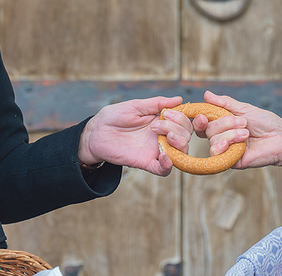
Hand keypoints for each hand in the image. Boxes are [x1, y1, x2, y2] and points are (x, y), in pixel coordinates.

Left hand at [78, 96, 192, 175]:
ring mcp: (155, 150)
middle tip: (157, 125)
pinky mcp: (146, 163)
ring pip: (180, 153)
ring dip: (179, 144)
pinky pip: (164, 170)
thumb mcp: (136, 105)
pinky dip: (168, 165)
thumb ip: (157, 103)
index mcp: (162, 122)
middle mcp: (162, 137)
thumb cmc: (114, 117)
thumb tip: (179, 99)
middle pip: (185, 136)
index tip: (167, 113)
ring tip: (167, 138)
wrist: (96, 133)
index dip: (181, 118)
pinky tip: (164, 155)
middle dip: (178, 129)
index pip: (183, 122)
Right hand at [193, 91, 281, 184]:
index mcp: (223, 125)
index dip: (200, 119)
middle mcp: (222, 138)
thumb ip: (224, 103)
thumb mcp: (244, 109)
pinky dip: (222, 146)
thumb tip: (206, 94)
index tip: (203, 115)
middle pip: (207, 130)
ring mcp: (226, 150)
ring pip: (212, 141)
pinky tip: (233, 143)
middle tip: (243, 122)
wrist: (281, 138)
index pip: (203, 123)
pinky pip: (216, 154)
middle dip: (224, 123)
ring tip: (246, 133)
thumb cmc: (266, 123)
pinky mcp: (230, 161)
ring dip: (229, 134)